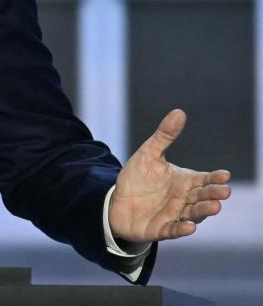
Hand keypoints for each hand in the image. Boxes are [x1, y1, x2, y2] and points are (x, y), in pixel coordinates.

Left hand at [109, 108, 230, 243]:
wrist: (117, 203)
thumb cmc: (138, 179)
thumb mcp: (148, 154)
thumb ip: (164, 136)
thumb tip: (179, 112)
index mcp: (185, 181)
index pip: (204, 179)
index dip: (215, 178)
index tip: (224, 175)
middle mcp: (183, 199)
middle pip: (202, 197)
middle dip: (213, 194)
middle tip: (224, 191)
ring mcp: (174, 215)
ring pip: (193, 214)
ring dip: (203, 211)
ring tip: (214, 207)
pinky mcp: (161, 229)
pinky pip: (173, 230)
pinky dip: (182, 229)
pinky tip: (190, 227)